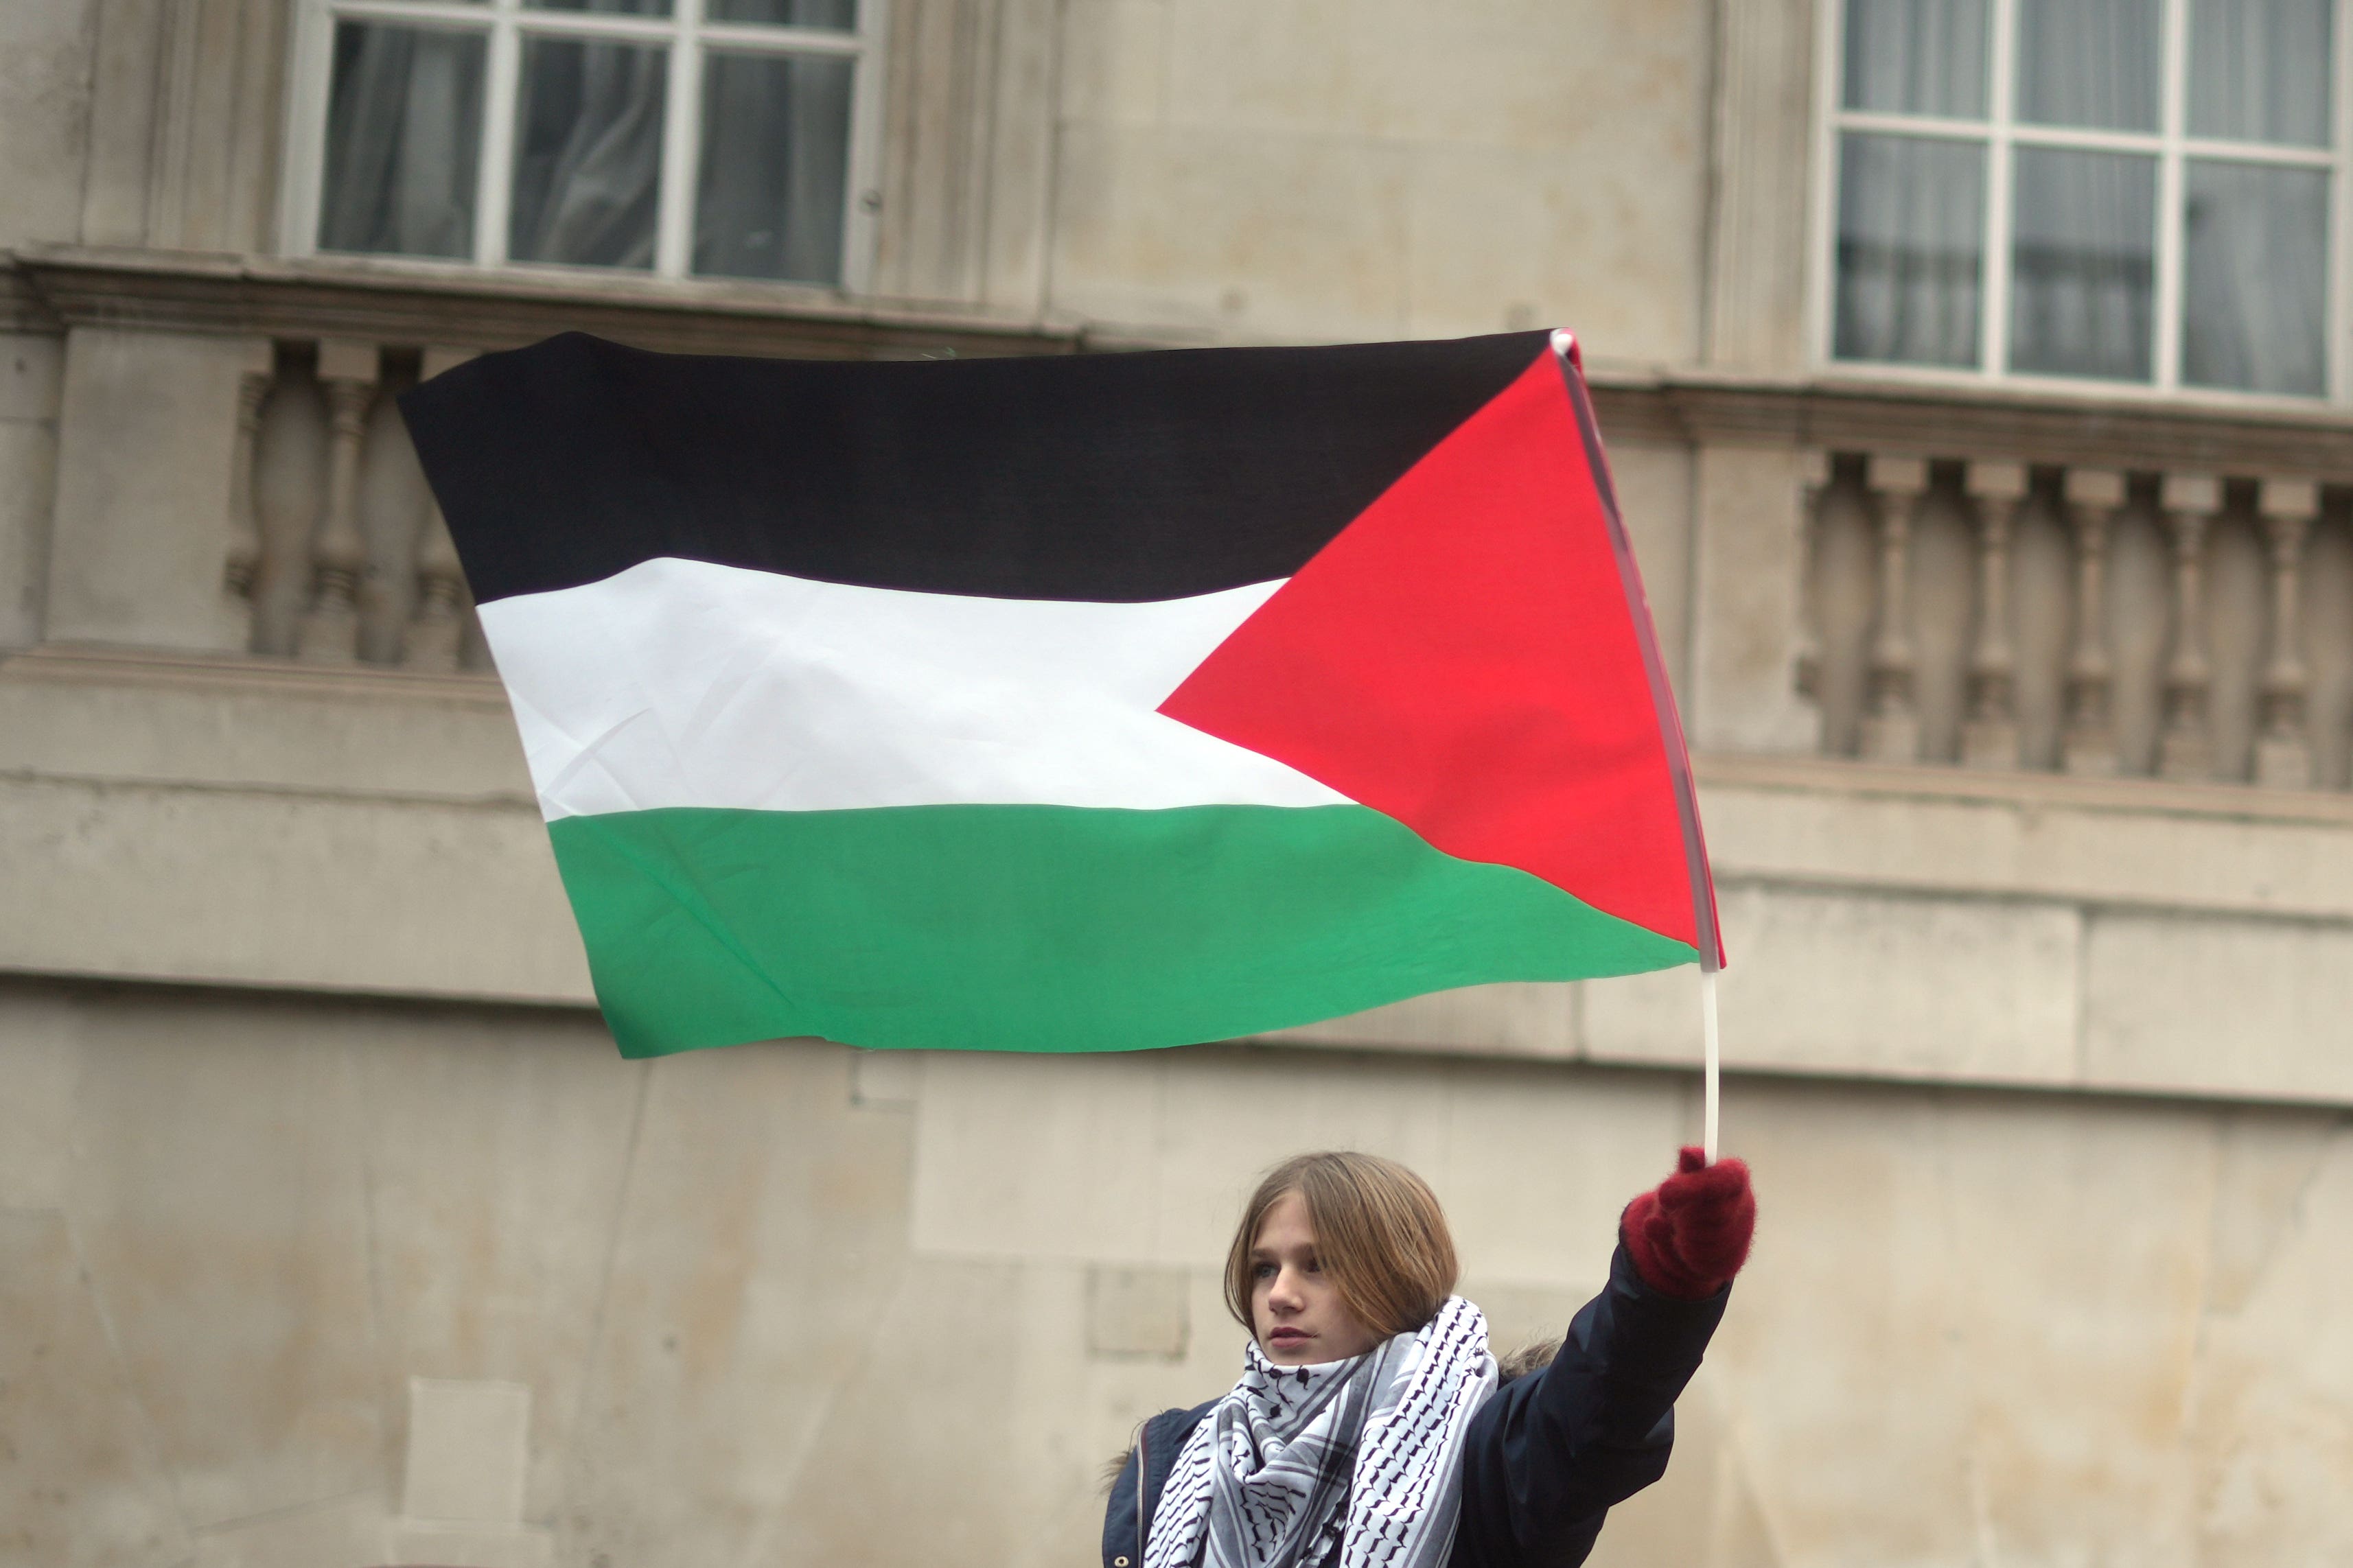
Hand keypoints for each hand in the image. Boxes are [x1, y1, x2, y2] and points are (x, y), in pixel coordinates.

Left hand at [1620, 1145, 1754, 1299]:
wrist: (1689, 1233)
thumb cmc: (1687, 1194)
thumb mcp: (1683, 1177)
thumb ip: (1687, 1167)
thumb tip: (1689, 1152)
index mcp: (1735, 1177)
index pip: (1726, 1179)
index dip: (1695, 1186)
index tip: (1663, 1193)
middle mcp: (1745, 1205)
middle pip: (1715, 1213)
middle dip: (1684, 1213)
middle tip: (1666, 1205)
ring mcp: (1741, 1236)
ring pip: (1707, 1240)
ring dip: (1682, 1233)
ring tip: (1678, 1224)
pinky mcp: (1730, 1261)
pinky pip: (1702, 1260)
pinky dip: (1682, 1252)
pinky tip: (1682, 1243)